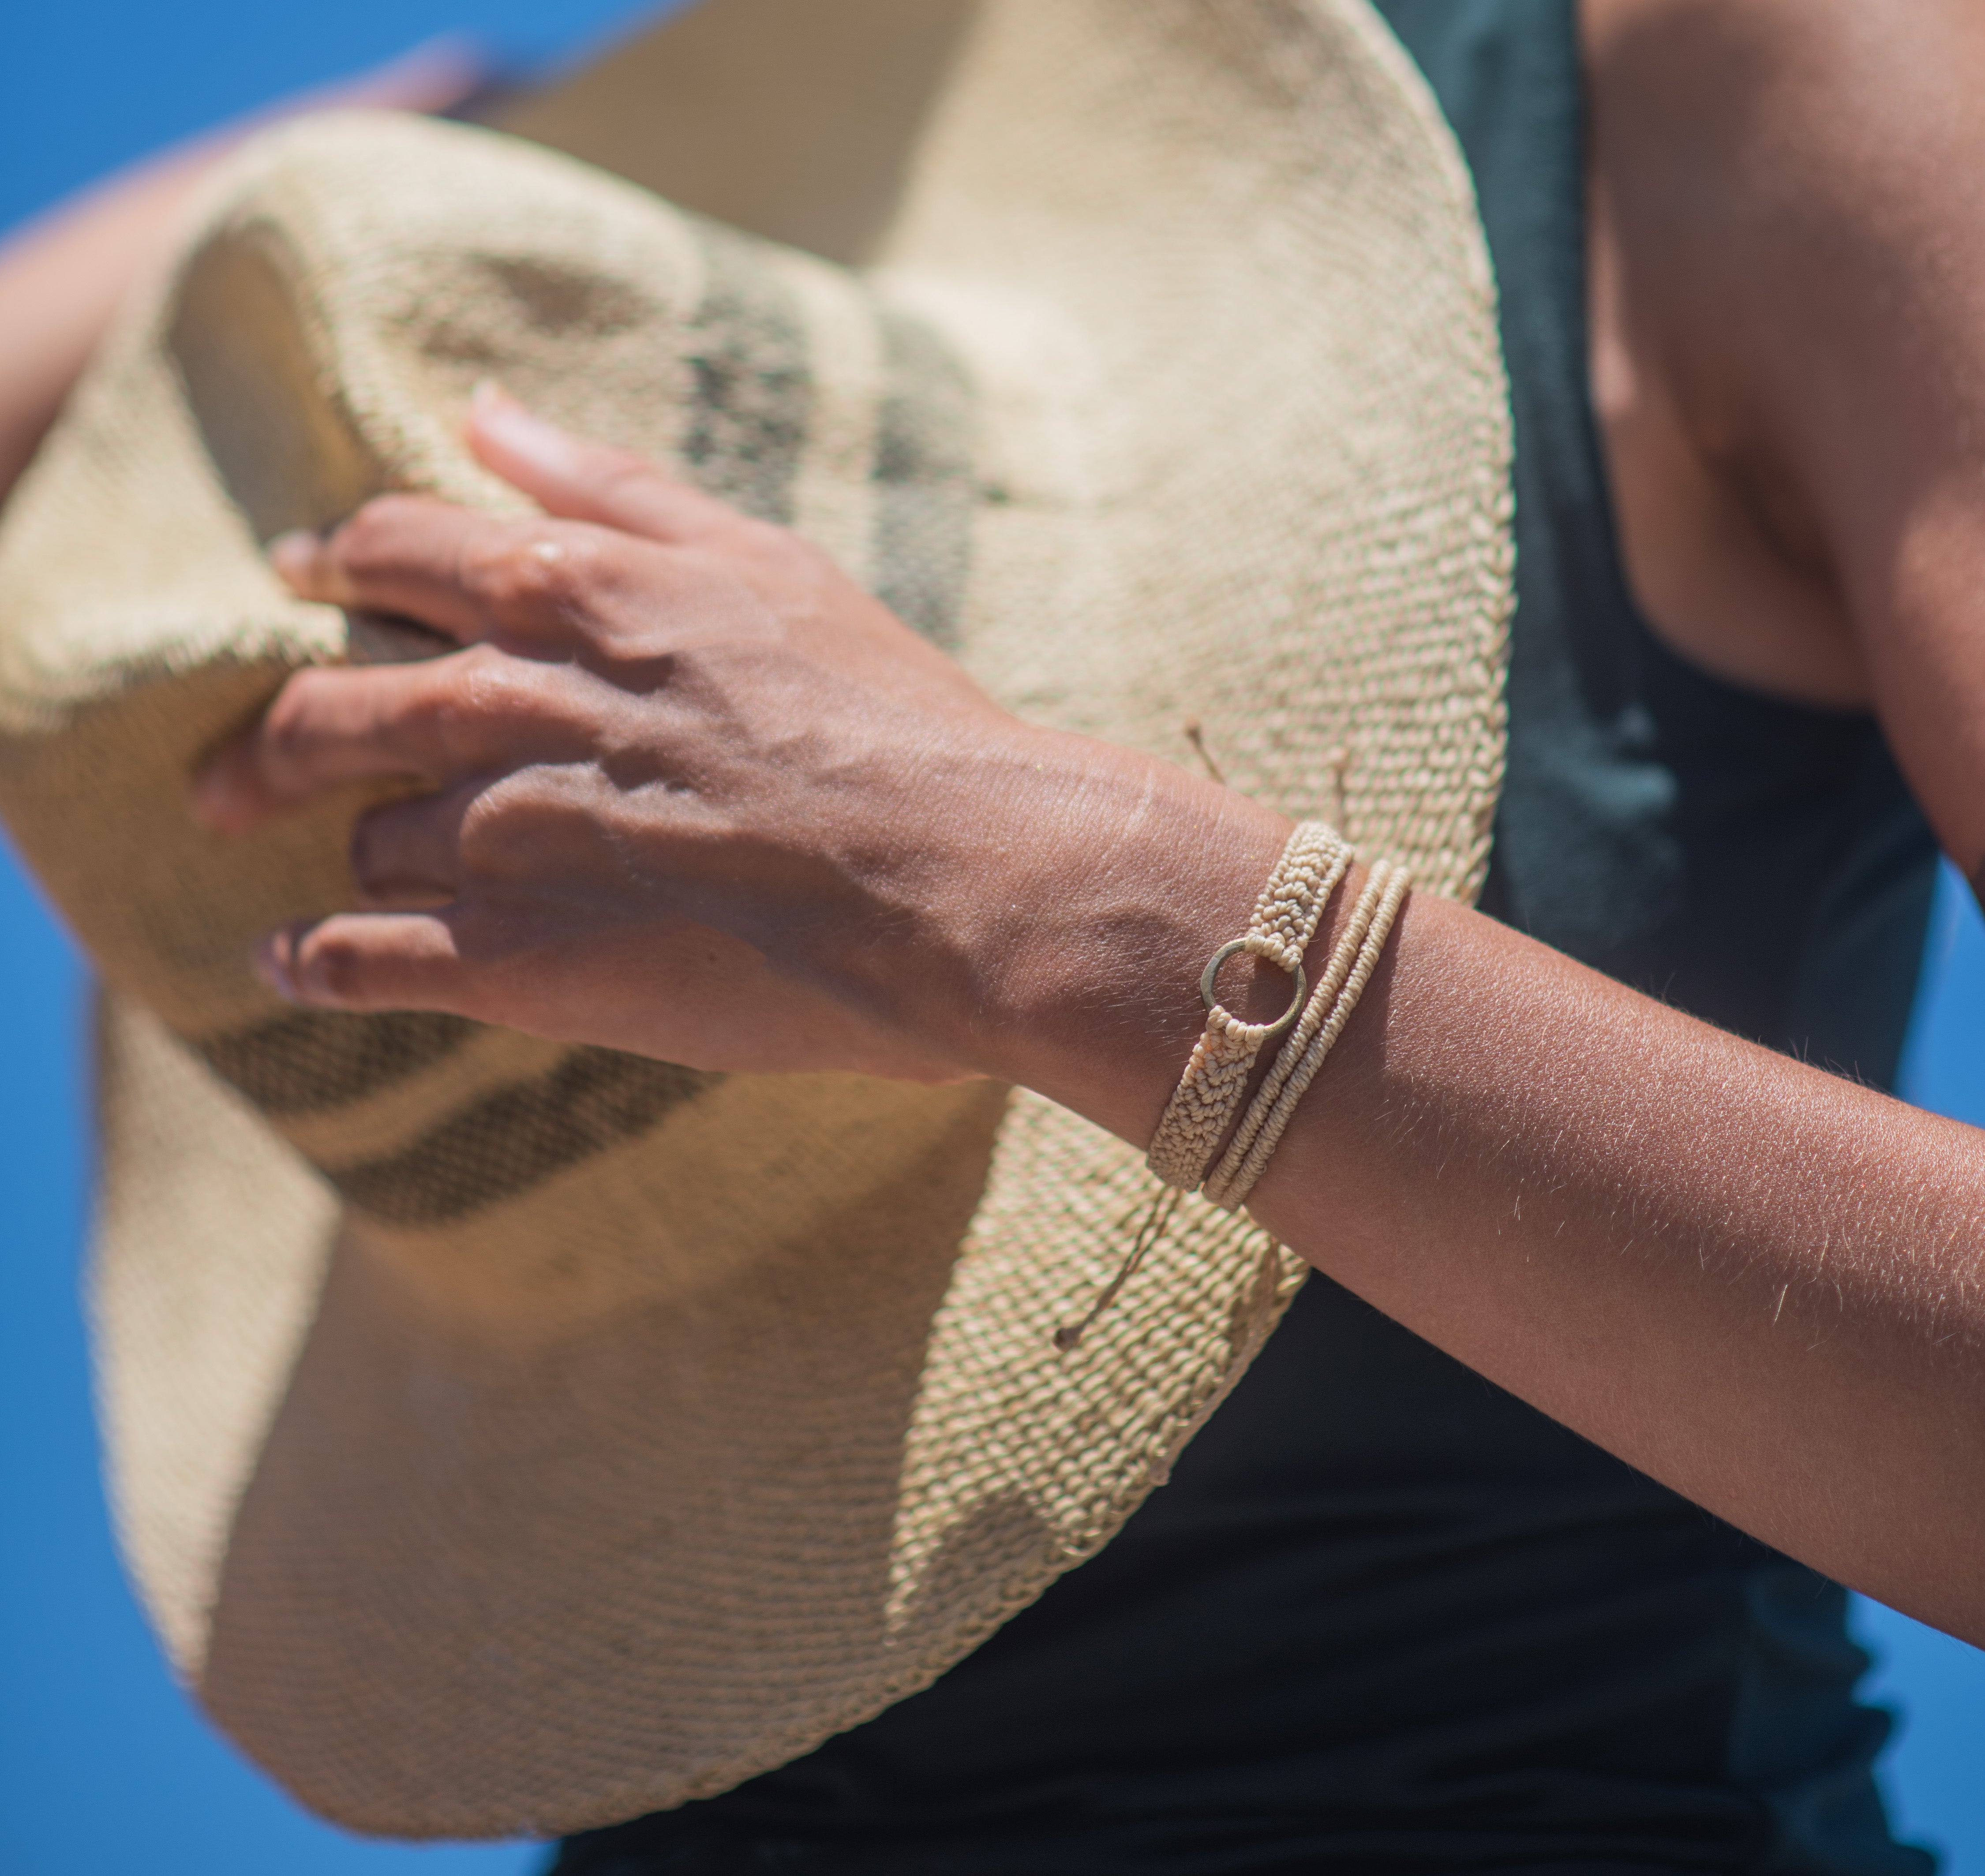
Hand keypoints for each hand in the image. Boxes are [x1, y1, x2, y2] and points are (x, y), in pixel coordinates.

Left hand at [192, 387, 1275, 1092]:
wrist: (973, 876)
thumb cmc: (898, 721)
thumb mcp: (767, 563)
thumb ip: (614, 489)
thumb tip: (484, 412)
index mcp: (580, 597)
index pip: (402, 553)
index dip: (342, 564)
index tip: (307, 579)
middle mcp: (522, 707)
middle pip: (336, 706)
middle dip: (278, 737)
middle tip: (239, 764)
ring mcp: (517, 838)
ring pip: (368, 836)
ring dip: (356, 848)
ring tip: (356, 872)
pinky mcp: (529, 962)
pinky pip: (367, 962)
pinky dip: (315, 963)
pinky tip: (287, 966)